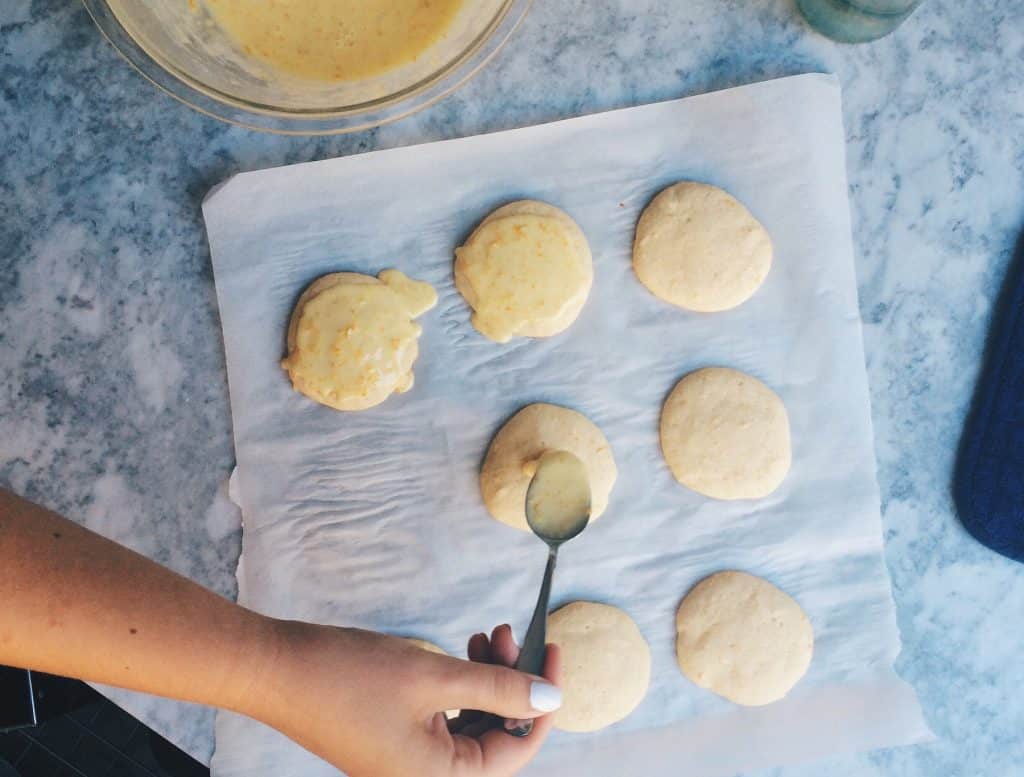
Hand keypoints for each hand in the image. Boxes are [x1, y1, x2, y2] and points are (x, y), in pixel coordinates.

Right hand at [247, 620, 561, 776]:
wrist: (276, 669)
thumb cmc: (348, 676)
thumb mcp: (434, 677)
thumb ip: (498, 689)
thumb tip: (550, 698)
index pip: (516, 748)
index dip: (541, 701)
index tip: (552, 652)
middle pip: (495, 734)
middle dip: (511, 680)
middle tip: (508, 630)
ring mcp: (408, 759)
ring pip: (472, 721)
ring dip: (487, 677)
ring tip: (487, 632)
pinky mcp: (394, 738)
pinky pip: (446, 717)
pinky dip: (461, 684)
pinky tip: (464, 650)